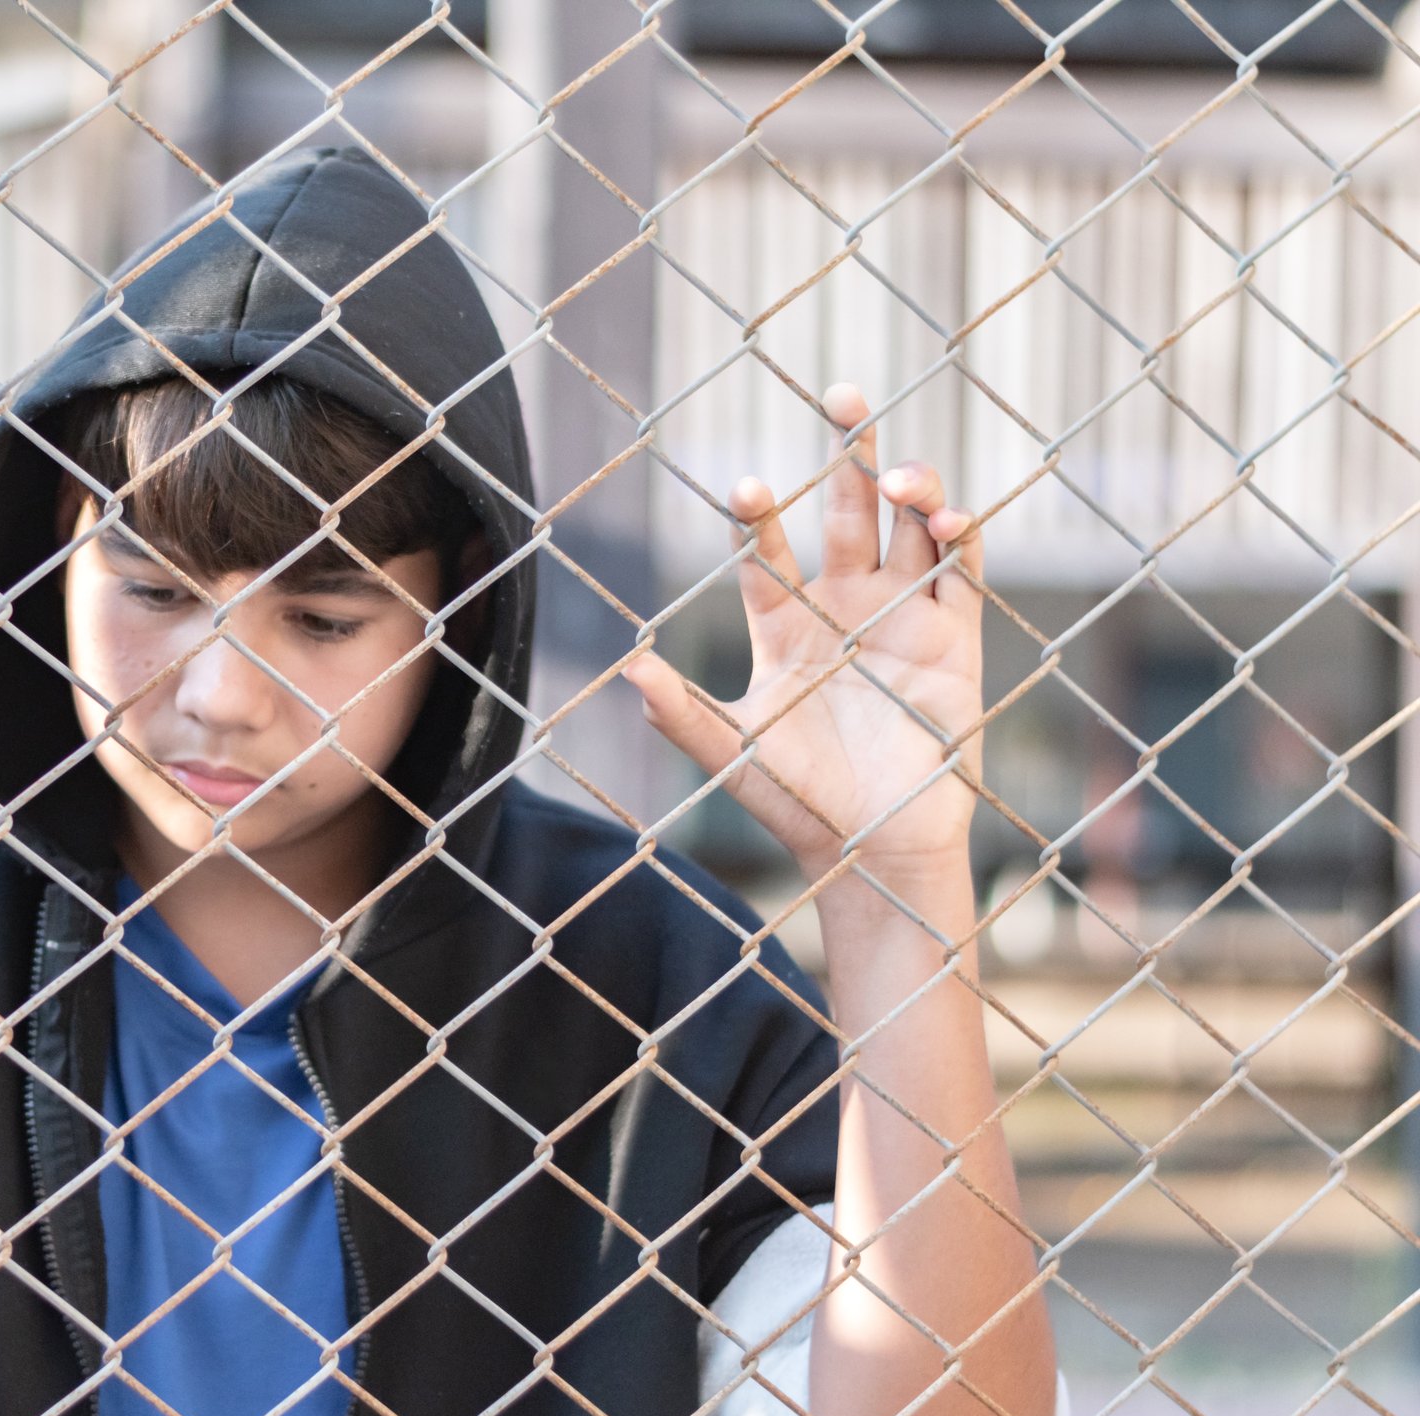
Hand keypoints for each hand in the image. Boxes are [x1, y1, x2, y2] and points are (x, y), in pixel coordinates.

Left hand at [623, 382, 983, 882]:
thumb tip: (627, 669)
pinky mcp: (955, 638)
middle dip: (850, 454)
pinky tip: (946, 516)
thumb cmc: (798, 801)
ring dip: (911, 486)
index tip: (749, 488)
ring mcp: (903, 617)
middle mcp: (845, 607)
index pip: (767, 551)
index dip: (759, 514)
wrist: (874, 847)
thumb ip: (679, 714)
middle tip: (846, 394)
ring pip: (911, 526)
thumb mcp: (731, 754)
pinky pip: (963, 570)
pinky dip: (960, 534)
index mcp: (786, 625)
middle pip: (849, 511)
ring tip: (899, 473)